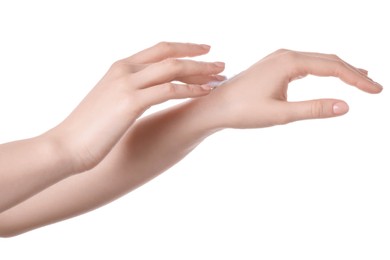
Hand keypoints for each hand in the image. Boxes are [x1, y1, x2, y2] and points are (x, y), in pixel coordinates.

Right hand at [48, 42, 224, 171]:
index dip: (184, 48)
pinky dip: (191, 90)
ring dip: (200, 72)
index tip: (204, 51)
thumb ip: (129, 92)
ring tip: (221, 76)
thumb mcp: (110, 102)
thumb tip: (145, 96)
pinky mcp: (131, 102)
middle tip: (220, 64)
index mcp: (120, 67)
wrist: (66, 146)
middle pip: (170, 54)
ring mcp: (127, 84)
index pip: (159, 49)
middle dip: (198, 57)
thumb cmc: (89, 129)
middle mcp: (125, 69)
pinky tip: (206, 92)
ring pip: (173, 69)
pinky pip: (169, 90)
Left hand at [205, 49, 381, 128]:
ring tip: (361, 79)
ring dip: (340, 70)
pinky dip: (323, 71)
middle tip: (375, 87)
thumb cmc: (242, 111)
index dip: (357, 79)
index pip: (333, 68)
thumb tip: (345, 106)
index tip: (376, 90)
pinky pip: (306, 64)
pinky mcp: (274, 66)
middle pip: (328, 60)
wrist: (214, 106)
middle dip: (353, 73)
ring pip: (317, 61)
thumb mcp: (280, 114)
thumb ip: (313, 109)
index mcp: (289, 62)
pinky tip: (330, 76)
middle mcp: (286, 55)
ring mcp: (279, 59)